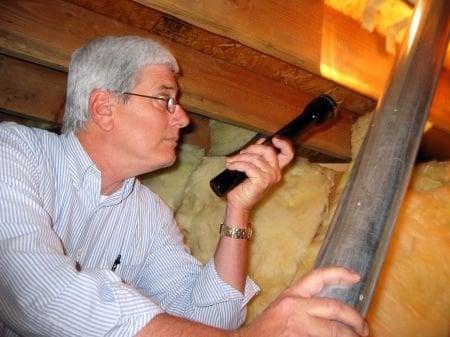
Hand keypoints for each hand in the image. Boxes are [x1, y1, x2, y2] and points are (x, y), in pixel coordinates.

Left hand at [225, 137, 293, 211]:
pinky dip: (237, 165)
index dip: (284, 144)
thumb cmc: (244, 186)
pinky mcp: (261, 181)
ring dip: (240, 158)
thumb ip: (258, 154)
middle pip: (269, 151)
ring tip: (231, 162)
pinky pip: (248, 166)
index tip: (274, 139)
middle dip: (253, 148)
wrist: (239, 203)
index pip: (288, 155)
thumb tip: (262, 140)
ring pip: (255, 158)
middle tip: (240, 153)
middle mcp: (276, 173)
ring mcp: (269, 177)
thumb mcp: (252, 167)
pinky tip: (231, 167)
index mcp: (276, 169)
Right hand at [240, 267, 368, 336]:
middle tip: (363, 328)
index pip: (318, 277)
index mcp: (292, 295)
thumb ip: (305, 306)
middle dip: (355, 319)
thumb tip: (333, 311)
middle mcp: (295, 308)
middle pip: (334, 308)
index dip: (339, 273)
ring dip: (349, 336)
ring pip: (334, 331)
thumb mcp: (284, 309)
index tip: (356, 276)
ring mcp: (297, 327)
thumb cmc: (266, 329)